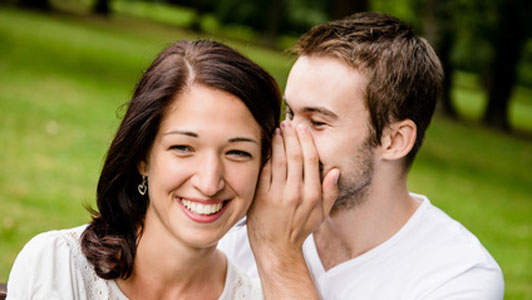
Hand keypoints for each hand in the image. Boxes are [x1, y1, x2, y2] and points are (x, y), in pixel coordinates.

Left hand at [247, 120, 339, 261]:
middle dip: (291, 136)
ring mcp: (278, 195)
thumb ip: (330, 193)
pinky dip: (266, 155)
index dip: (306, 141)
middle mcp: (296, 193)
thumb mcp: (321, 215)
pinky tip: (267, 145)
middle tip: (288, 123)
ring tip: (278, 129)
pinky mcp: (262, 197)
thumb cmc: (299, 230)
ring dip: (278, 141)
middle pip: (294, 155)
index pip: (310, 160)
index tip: (302, 128)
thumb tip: (335, 171)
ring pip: (279, 160)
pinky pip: (265, 170)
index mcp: (313, 195)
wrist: (276, 248)